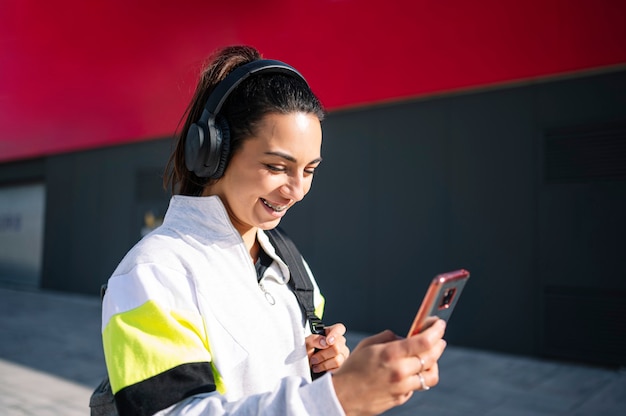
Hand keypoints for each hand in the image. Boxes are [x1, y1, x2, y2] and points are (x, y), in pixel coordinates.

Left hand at [306, 323, 349, 373]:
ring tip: (315, 364)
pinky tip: (320, 368)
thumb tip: (324, 342)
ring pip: (338, 360)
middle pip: (337, 348)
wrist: (305, 363)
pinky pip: (338, 369)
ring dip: (324, 364)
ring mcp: (342, 354)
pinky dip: (326, 369)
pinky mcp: (342, 365)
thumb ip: (314, 339)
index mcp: (330, 332)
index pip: (339, 329)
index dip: (335, 334)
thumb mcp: (306, 343)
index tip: (328, 341)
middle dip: (323, 355)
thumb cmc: (306, 350)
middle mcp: (339, 342)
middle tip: (313, 358)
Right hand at [331, 319, 446, 415]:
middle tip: (438, 338)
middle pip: (432, 357)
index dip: (436, 331)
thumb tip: (404, 337)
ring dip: (433, 363)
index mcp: (391, 354)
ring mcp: (402, 387)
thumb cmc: (352, 369)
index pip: (424, 341)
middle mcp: (400, 371)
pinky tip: (409, 372)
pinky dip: (417, 376)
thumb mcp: (367, 345)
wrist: (342, 396)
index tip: (439, 324)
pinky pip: (417, 386)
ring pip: (431, 375)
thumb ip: (388, 338)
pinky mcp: (401, 398)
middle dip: (439, 344)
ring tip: (428, 357)